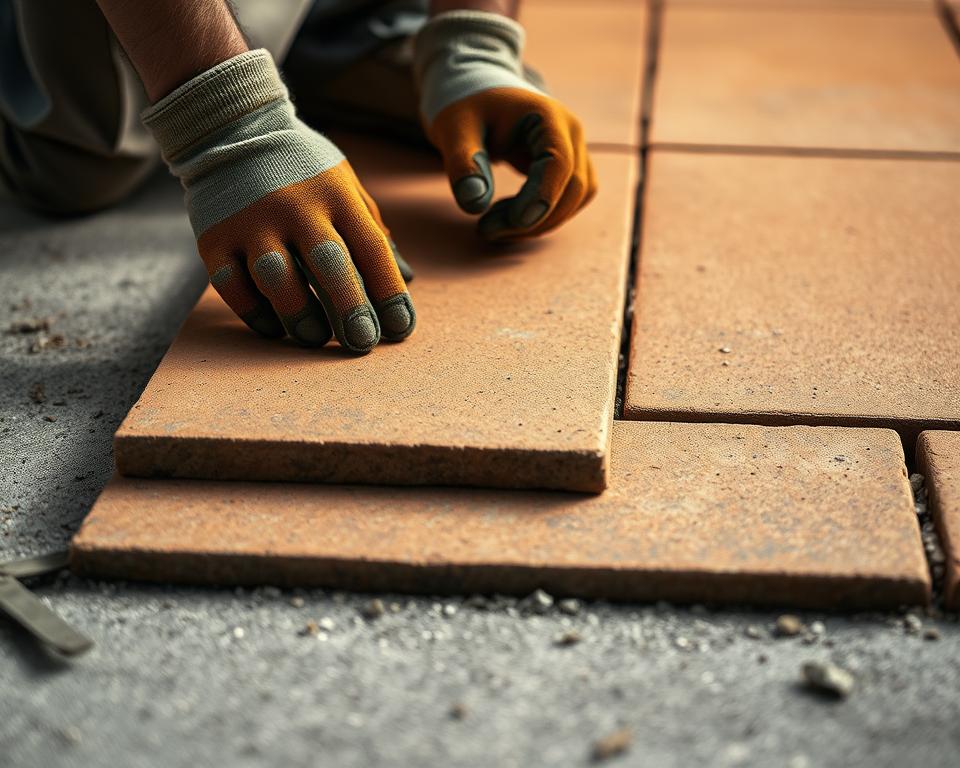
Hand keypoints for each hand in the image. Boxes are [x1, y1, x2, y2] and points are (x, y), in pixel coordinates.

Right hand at [142, 50, 414, 352]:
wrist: (231, 130)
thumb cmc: (303, 171)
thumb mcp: (345, 188)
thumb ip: (372, 232)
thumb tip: (406, 279)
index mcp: (336, 195)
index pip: (371, 248)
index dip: (388, 292)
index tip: (400, 328)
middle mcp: (295, 207)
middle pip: (328, 265)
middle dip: (350, 309)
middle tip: (363, 343)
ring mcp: (251, 222)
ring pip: (277, 279)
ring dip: (300, 316)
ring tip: (316, 338)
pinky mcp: (214, 238)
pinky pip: (233, 286)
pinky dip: (254, 314)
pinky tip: (274, 329)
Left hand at [414, 10, 595, 240]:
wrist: (479, 95)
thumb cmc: (467, 109)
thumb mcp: (454, 130)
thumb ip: (464, 163)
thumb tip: (474, 204)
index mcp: (547, 115)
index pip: (559, 162)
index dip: (541, 197)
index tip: (511, 222)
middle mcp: (570, 132)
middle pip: (573, 188)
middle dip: (534, 219)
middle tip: (488, 230)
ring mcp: (575, 150)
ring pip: (576, 199)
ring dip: (540, 223)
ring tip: (494, 224)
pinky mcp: (569, 167)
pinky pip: (570, 200)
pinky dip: (543, 217)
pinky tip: (510, 217)